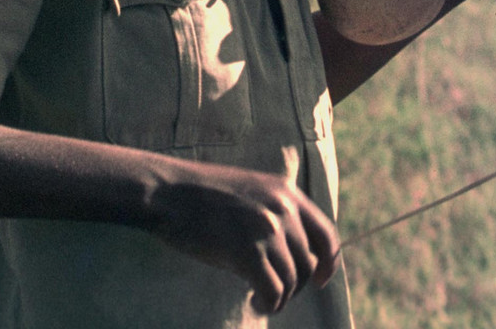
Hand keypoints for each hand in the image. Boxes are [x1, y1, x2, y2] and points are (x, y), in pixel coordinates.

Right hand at [145, 159, 339, 313]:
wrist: (167, 192)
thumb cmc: (200, 197)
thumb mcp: (249, 192)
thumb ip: (274, 214)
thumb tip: (292, 257)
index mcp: (286, 191)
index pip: (326, 234)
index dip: (328, 263)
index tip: (319, 281)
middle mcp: (283, 208)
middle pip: (307, 263)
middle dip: (294, 285)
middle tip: (273, 292)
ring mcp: (267, 229)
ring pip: (291, 280)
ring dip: (278, 297)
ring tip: (259, 298)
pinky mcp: (248, 252)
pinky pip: (273, 292)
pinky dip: (268, 304)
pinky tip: (254, 303)